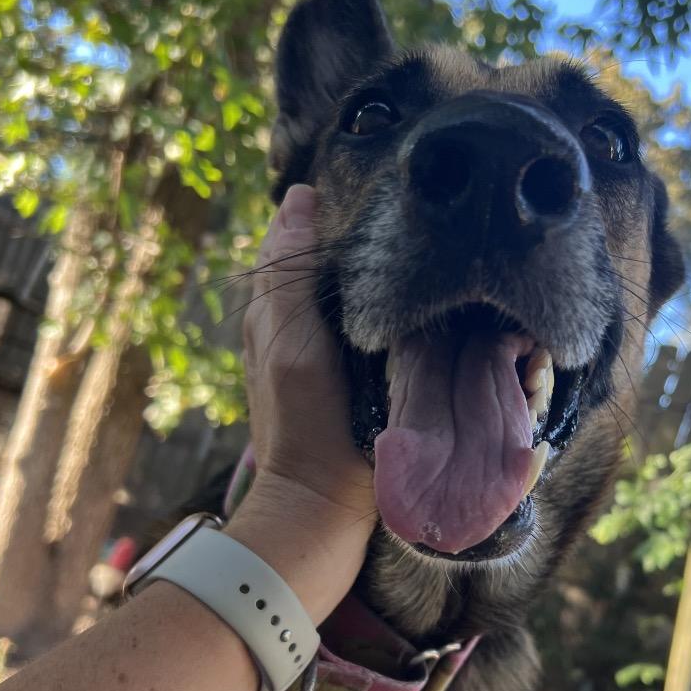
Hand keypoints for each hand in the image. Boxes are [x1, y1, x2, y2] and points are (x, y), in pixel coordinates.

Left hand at [226, 185, 374, 610]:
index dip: (322, 211)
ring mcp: (324, 359)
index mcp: (274, 313)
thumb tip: (299, 199)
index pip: (293, 240)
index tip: (367, 186)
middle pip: (321, 264)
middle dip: (352, 235)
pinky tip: (415, 300)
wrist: (322, 504)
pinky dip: (384, 307)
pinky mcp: (352, 382)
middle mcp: (294, 330)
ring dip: (373, 270)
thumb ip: (288, 276)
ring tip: (415, 243)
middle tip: (402, 210)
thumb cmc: (305, 422)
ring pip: (347, 294)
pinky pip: (367, 327)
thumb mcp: (291, 341)